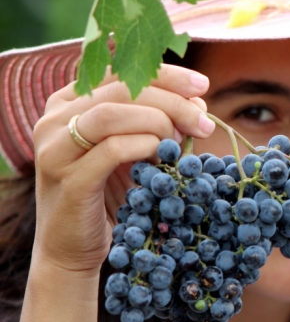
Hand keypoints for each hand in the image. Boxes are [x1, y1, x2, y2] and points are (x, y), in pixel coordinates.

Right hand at [31, 64, 214, 274]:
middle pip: (120, 89)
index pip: (120, 72)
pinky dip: (145, 147)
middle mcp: (55, 118)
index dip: (165, 75)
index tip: (202, 86)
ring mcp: (56, 147)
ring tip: (182, 142)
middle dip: (171, 101)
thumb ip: (158, 122)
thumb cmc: (107, 195)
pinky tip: (162, 158)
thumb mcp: (133, 151)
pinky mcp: (67, 178)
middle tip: (202, 122)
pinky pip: (112, 149)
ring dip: (159, 122)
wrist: (72, 248)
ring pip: (112, 113)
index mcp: (69, 103)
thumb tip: (198, 102)